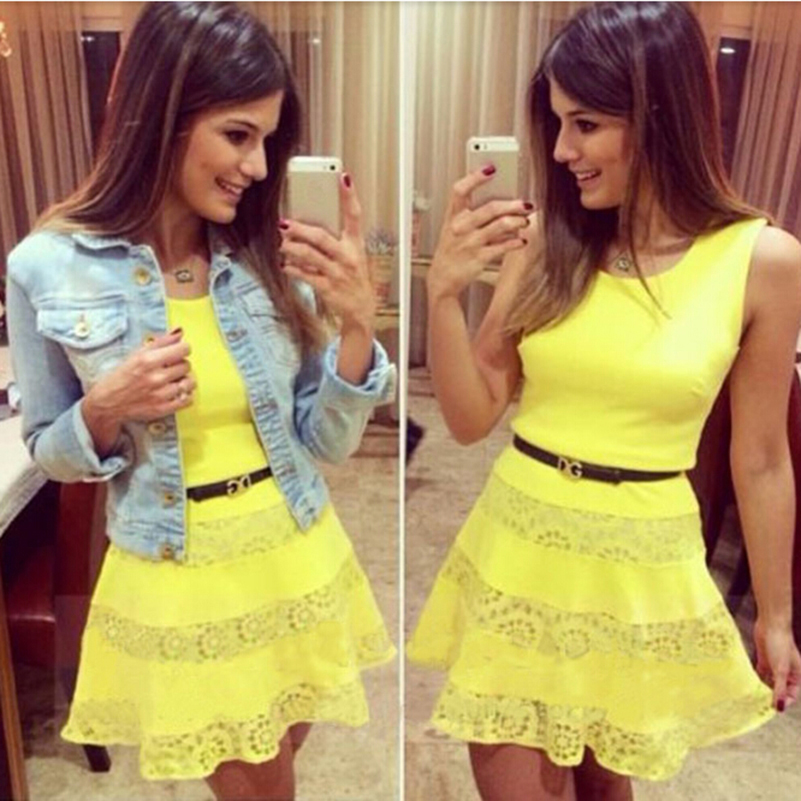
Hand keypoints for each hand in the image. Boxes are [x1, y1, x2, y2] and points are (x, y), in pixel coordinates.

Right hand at [84, 329, 195, 424]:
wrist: (107, 403)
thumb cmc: (121, 378)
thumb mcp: (136, 354)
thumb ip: (160, 342)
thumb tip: (179, 332)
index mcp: (147, 360)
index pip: (183, 349)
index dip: (182, 349)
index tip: (179, 352)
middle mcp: (155, 377)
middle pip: (187, 365)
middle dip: (180, 365)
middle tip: (170, 368)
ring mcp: (160, 395)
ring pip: (190, 382)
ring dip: (185, 380)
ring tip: (174, 380)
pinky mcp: (163, 409)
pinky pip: (187, 399)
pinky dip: (185, 395)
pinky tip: (175, 392)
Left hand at [279, 173, 374, 334]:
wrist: (361, 308)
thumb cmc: (353, 277)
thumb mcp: (352, 255)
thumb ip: (335, 239)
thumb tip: (306, 224)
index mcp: (356, 244)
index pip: (354, 215)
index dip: (349, 196)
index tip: (343, 177)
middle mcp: (348, 257)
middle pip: (322, 237)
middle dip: (300, 229)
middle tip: (284, 223)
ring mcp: (338, 273)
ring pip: (310, 256)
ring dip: (292, 248)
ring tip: (282, 244)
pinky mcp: (328, 288)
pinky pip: (306, 275)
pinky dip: (292, 269)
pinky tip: (285, 265)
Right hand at [427, 165, 530, 299]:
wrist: (442, 278)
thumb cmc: (451, 249)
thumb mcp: (454, 227)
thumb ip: (473, 213)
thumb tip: (502, 201)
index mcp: (452, 216)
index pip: (459, 190)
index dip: (475, 178)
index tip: (491, 168)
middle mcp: (460, 227)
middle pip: (489, 208)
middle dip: (512, 204)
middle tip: (525, 203)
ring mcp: (470, 243)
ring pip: (500, 226)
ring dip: (517, 221)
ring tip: (525, 221)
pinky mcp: (479, 258)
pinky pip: (503, 247)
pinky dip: (516, 242)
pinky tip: (521, 240)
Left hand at [753, 617, 800, 710]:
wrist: (771, 624)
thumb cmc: (781, 644)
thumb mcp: (780, 670)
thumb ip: (779, 689)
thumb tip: (779, 707)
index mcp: (797, 676)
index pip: (790, 695)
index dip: (781, 702)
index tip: (770, 709)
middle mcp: (787, 673)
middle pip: (779, 689)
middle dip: (770, 696)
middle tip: (759, 704)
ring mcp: (775, 666)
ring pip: (769, 682)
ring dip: (762, 688)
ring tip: (752, 696)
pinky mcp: (764, 659)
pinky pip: (760, 673)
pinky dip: (756, 678)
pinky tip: (749, 684)